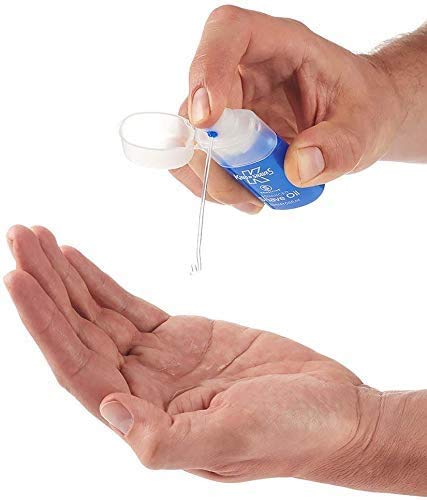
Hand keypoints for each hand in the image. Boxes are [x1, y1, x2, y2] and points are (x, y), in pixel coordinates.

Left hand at [5, 225, 383, 483]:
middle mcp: (142, 389)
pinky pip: (126, 306)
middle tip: (19, 238)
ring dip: (64, 277)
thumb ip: (166, 439)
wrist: (334, 408)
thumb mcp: (234, 440)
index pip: (77, 366)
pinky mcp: (180, 337)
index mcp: (146, 418)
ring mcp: (159, 360)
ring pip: (96, 314)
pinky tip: (74, 260)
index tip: (20, 276)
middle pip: (78, 333)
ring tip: (37, 239)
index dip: (45, 323)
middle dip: (46, 286)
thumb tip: (108, 409)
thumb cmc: (293, 431)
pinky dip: (97, 282)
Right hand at [171, 6, 403, 212]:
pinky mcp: (228, 135)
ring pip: (191, 136)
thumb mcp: (364, 125)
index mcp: (278, 45)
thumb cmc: (362, 106)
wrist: (359, 120)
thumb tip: (298, 168)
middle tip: (243, 189)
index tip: (210, 121)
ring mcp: (231, 104)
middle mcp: (244, 71)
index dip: (207, 71)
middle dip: (210, 153)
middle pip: (196, 100)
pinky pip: (201, 158)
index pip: (227, 33)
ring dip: (210, 177)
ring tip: (250, 199)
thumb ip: (340, 145)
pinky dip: (214, 186)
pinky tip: (246, 197)